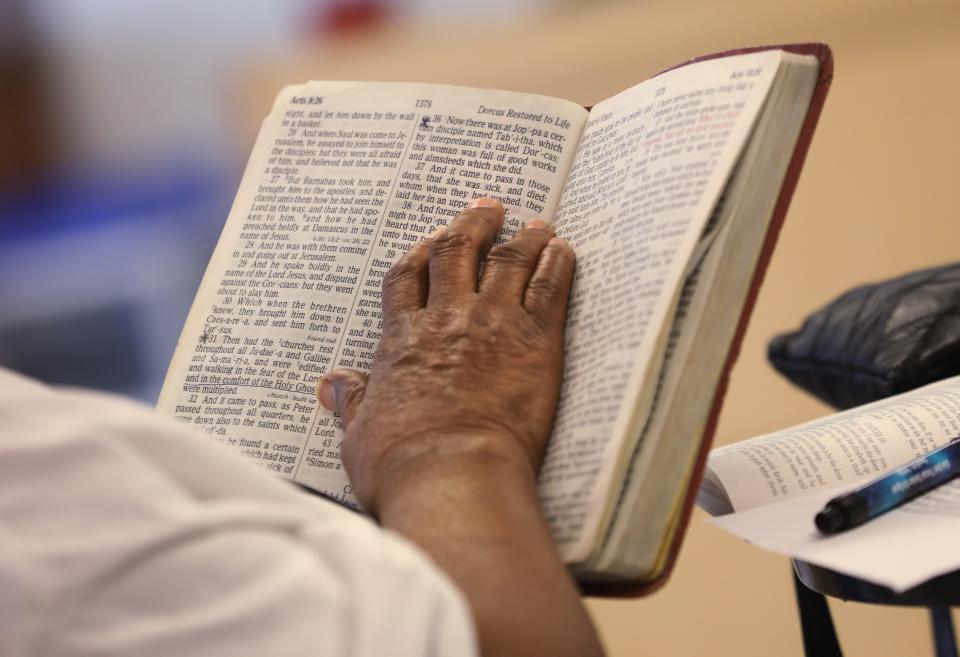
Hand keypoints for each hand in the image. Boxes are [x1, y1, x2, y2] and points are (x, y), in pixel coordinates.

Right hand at [317, 197, 574, 514]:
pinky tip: (562, 248)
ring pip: (507, 261)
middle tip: (487, 209)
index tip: (430, 240)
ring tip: (534, 223)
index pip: (406, 279)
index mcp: (402, 339)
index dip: (419, 254)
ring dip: (521, 237)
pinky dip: (557, 262)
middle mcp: (446, 320)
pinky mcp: (537, 340)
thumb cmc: (402, 465)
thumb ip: (352, 402)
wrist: (454, 476)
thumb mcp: (359, 434)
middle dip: (471, 227)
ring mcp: (493, 324)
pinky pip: (550, 285)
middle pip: (456, 254)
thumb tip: (331, 386)